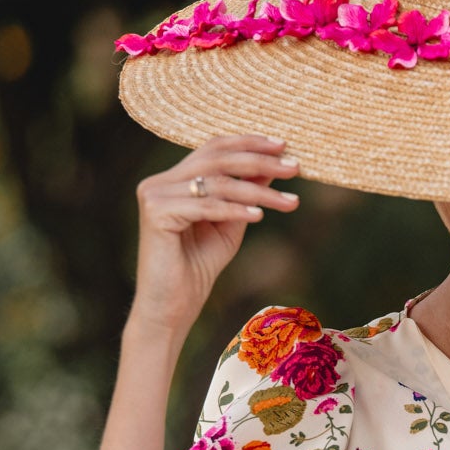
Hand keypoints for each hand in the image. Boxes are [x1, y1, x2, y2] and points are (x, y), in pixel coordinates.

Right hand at [130, 133, 299, 338]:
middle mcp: (160, 182)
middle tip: (294, 167)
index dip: (248, 142)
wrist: (172, 306)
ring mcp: (154, 195)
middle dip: (260, 161)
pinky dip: (235, 210)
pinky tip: (260, 216)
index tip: (283, 146)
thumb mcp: (231, 223)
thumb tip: (272, 164)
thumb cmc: (198, 268)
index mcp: (174, 179)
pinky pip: (206, 206)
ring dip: (259, 192)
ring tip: (290, 201)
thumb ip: (246, 193)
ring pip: (216, 184)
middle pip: (217, 159)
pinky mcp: (156, 213)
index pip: (214, 148)